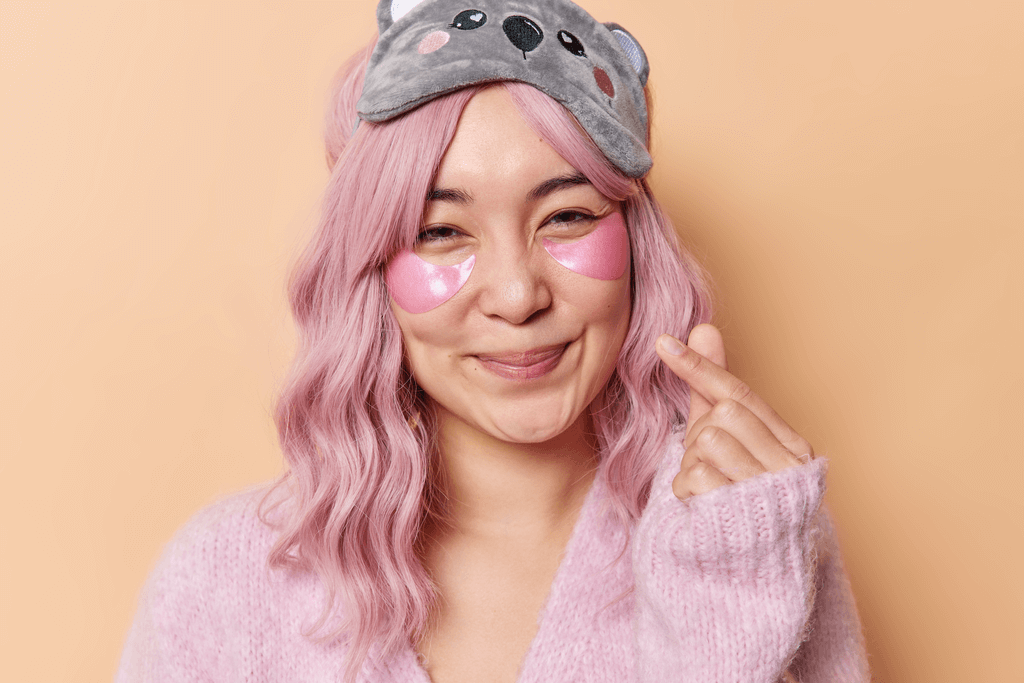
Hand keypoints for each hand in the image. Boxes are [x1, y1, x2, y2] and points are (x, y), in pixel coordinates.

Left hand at [655, 324, 813, 500]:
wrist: (748, 572)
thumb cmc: (736, 493)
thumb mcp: (726, 438)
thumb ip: (713, 387)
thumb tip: (703, 326)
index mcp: (791, 444)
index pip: (739, 393)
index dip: (699, 367)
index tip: (662, 343)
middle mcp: (789, 466)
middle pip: (723, 415)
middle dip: (700, 434)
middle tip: (708, 463)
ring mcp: (769, 492)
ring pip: (707, 442)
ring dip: (692, 464)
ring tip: (708, 488)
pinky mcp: (742, 516)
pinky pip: (696, 477)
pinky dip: (686, 490)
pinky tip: (702, 506)